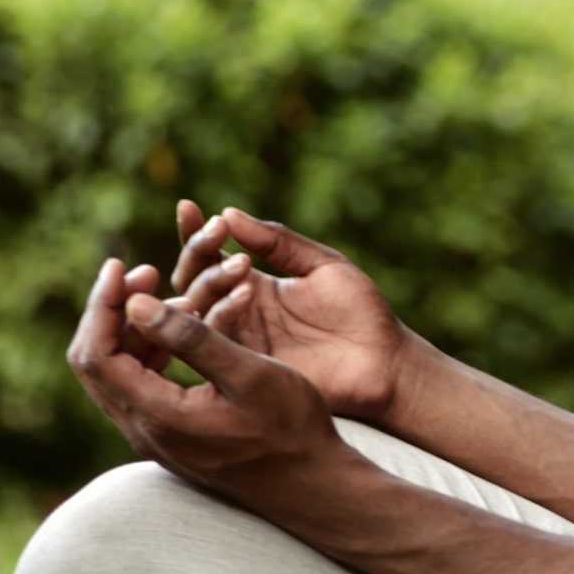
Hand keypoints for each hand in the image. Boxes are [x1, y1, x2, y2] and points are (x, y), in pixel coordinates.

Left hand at [67, 257, 343, 503]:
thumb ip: (192, 339)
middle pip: (94, 362)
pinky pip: (138, 385)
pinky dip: (148, 349)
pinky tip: (182, 327)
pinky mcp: (170, 436)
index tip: (122, 263)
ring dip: (132, 329)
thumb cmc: (291, 429)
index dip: (102, 305)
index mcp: (158, 416)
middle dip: (111, 310)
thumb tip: (137, 304)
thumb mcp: (248, 375)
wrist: (311, 485)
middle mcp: (144, 431)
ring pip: (115, 373)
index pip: (97, 354)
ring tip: (174, 294)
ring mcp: (155, 437)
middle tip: (146, 271)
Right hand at [163, 201, 412, 422]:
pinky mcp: (246, 368)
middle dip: (198, 253)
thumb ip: (277, 242)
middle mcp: (238, 314)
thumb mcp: (320, 264)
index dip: (193, 233)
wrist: (385, 361)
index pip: (209, 258)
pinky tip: (246, 291)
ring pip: (198, 310)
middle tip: (217, 231)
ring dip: (210, 281)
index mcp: (252, 286)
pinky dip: (223, 313)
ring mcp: (240, 342)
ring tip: (241, 263)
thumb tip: (230, 212)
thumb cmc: (359, 311)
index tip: (188, 205)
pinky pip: (218, 341)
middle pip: (193, 282)